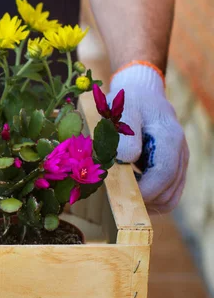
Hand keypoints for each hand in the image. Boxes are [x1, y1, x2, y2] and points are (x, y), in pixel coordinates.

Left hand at [108, 63, 188, 213]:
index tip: (121, 195)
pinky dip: (150, 198)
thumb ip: (124, 133)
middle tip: (116, 196)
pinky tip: (132, 188)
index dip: (144, 191)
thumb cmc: (128, 103)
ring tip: (122, 191)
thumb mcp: (122, 111)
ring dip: (147, 202)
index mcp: (169, 137)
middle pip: (168, 192)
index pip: (163, 174)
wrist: (142, 95)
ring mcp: (180, 162)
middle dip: (143, 200)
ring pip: (169, 197)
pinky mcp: (175, 168)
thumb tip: (126, 158)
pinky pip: (168, 194)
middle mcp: (180, 152)